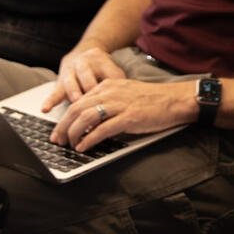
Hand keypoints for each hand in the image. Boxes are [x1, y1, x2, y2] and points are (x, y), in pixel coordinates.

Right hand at [44, 45, 127, 109]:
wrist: (86, 51)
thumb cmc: (104, 69)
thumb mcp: (115, 73)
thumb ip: (118, 86)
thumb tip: (124, 107)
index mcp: (103, 62)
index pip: (110, 77)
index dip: (113, 92)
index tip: (115, 107)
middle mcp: (86, 64)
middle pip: (89, 81)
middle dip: (91, 95)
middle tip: (95, 110)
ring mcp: (71, 70)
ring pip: (71, 83)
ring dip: (74, 95)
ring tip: (76, 106)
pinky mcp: (61, 78)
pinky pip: (55, 90)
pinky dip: (51, 100)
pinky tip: (46, 109)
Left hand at [48, 76, 197, 151]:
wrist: (176, 100)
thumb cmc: (154, 100)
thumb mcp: (126, 94)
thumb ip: (108, 103)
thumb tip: (91, 121)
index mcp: (108, 86)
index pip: (78, 101)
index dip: (65, 118)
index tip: (60, 130)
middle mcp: (110, 92)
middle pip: (77, 109)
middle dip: (63, 127)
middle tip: (57, 140)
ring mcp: (120, 104)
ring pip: (86, 118)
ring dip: (74, 133)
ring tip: (70, 145)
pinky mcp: (129, 117)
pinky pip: (102, 129)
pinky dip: (90, 139)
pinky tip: (84, 146)